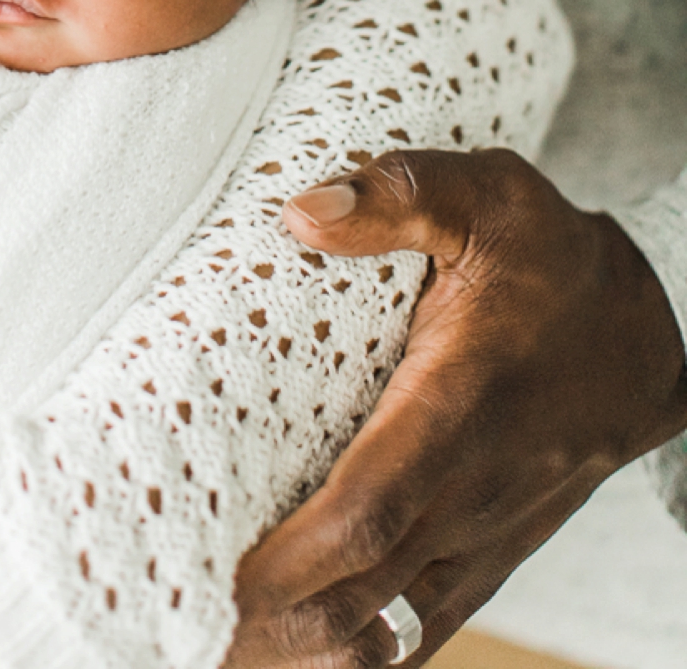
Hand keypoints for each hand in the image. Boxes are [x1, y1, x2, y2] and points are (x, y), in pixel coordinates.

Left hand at [226, 147, 686, 666]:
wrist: (645, 338)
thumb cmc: (552, 259)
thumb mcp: (488, 199)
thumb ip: (400, 196)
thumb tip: (300, 212)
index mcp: (460, 409)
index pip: (368, 513)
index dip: (290, 560)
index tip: (213, 573)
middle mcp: (470, 495)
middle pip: (358, 595)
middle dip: (269, 621)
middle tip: (179, 610)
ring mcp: (481, 539)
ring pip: (385, 630)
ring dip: (301, 643)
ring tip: (211, 638)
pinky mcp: (485, 558)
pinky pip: (419, 629)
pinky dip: (355, 651)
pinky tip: (287, 648)